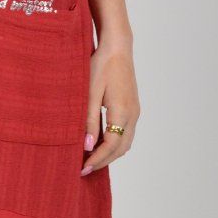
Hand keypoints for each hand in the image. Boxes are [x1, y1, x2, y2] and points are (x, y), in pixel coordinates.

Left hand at [81, 35, 139, 174]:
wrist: (117, 48)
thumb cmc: (100, 66)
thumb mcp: (89, 92)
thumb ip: (89, 120)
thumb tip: (88, 146)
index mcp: (122, 111)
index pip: (111, 145)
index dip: (97, 159)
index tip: (82, 169)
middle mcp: (133, 114)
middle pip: (121, 148)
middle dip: (103, 161)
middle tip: (84, 170)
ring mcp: (135, 111)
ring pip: (125, 142)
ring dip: (110, 154)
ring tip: (90, 160)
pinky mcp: (132, 107)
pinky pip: (126, 133)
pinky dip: (114, 143)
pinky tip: (99, 143)